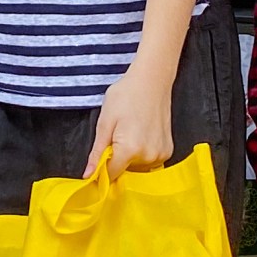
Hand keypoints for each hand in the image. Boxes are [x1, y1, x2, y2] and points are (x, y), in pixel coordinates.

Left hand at [84, 62, 174, 179]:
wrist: (151, 81)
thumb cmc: (126, 96)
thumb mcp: (104, 122)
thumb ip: (97, 153)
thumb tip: (89, 175)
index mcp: (130, 149)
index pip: (112, 175)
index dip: (102, 172)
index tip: (98, 163)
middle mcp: (148, 156)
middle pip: (125, 173)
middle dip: (116, 162)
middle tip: (115, 139)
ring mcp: (161, 154)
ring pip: (137, 169)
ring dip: (129, 160)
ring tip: (129, 135)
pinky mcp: (168, 151)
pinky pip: (150, 162)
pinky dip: (142, 156)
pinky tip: (139, 137)